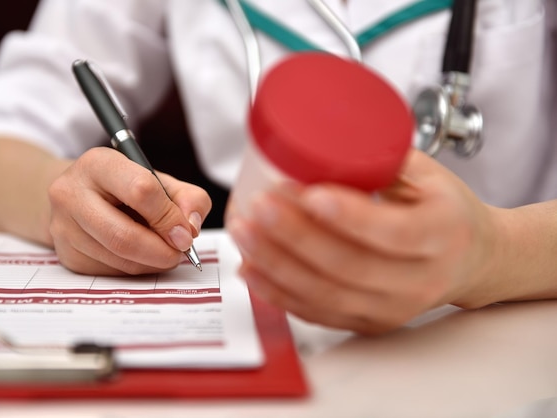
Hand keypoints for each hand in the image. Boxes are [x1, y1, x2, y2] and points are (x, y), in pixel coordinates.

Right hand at [48, 147, 210, 275]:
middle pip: (124, 236)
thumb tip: (191, 228)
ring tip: (164, 251)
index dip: (169, 217)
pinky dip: (136, 269)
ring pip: (120, 259)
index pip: (141, 190)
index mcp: (98, 164)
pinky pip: (112, 272)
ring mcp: (63, 227)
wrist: (76, 197)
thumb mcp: (158, 179)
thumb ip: (187, 198)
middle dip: (162, 251)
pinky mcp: (67, 255)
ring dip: (152, 263)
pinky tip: (140, 255)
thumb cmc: (124, 187)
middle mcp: (71, 193)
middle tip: (180, 253)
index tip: (186, 233)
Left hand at [226, 149, 498, 334]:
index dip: (348, 216)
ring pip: (325, 294)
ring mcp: (392, 308)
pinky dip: (277, 292)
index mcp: (441, 234)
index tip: (307, 192)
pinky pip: (317, 313)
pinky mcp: (368, 322)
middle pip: (348, 266)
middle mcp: (419, 280)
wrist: (472, 260)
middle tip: (259, 207)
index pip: (394, 232)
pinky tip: (252, 269)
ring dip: (276, 265)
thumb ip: (379, 157)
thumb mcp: (427, 174)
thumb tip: (317, 136)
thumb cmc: (447, 211)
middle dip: (294, 236)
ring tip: (245, 234)